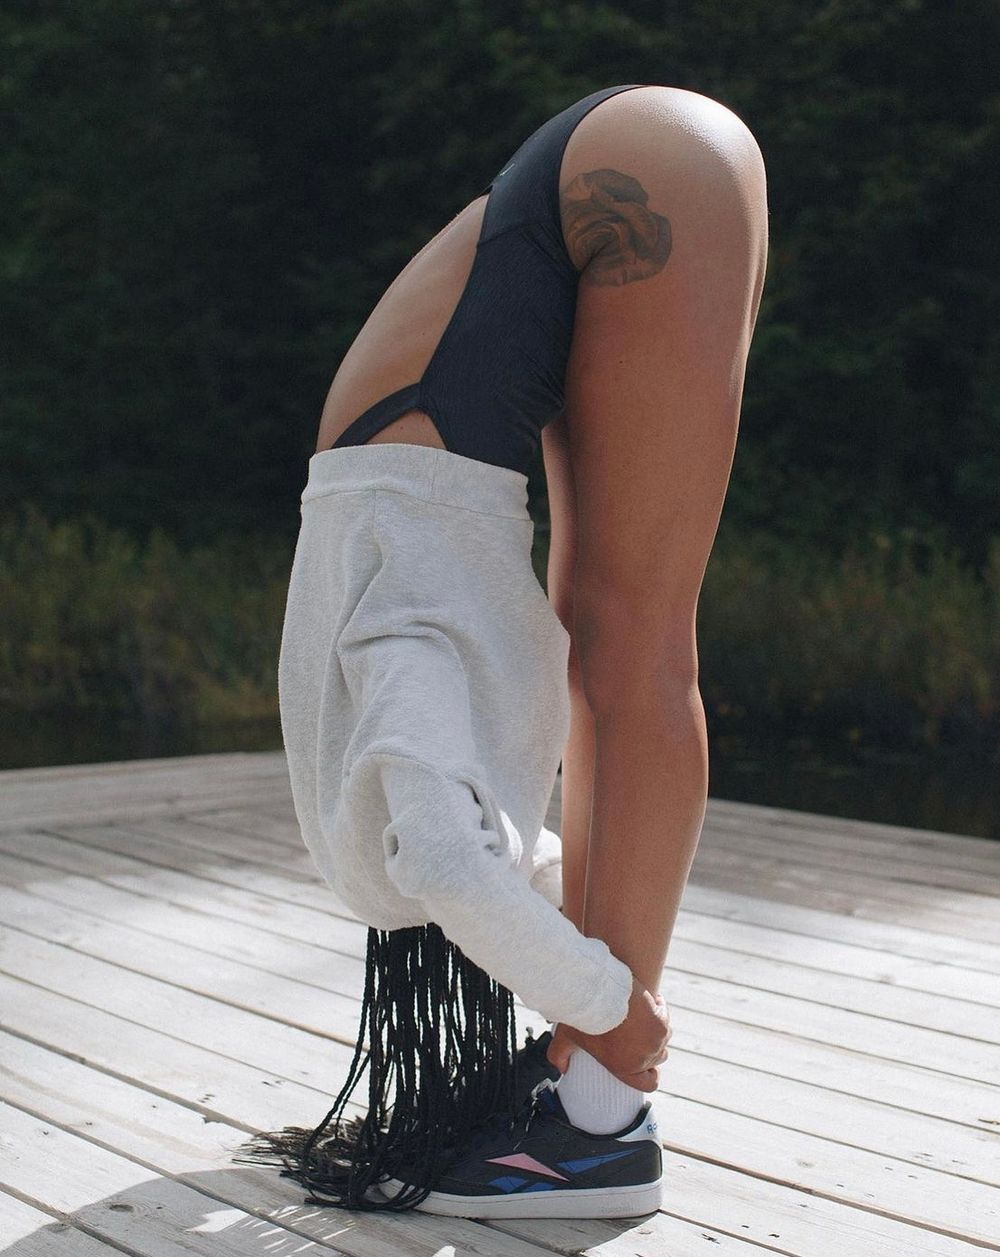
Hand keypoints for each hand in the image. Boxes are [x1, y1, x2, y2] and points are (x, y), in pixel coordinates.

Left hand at [545, 975, 671, 1091]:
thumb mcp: (567, 1037)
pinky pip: (664, 1017)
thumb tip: (560, 1068)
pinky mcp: (661, 1022)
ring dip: (655, 1029)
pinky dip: (659, 1009)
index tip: (648, 1065)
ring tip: (641, 1017)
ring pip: (662, 1038)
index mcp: (624, 1068)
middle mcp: (644, 1059)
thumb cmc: (584, 1015)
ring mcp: (655, 1041)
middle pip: (658, 1058)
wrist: (601, 992)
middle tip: (638, 1034)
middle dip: (650, 1048)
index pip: (649, 1083)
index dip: (650, 1075)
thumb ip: (560, 1055)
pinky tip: (648, 1001)